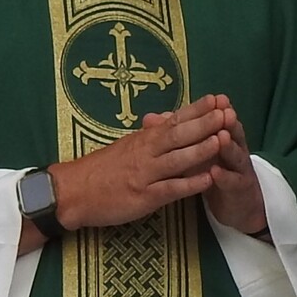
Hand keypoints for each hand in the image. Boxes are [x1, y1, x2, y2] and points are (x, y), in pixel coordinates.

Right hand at [49, 97, 232, 230]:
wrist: (70, 193)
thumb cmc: (100, 170)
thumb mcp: (126, 147)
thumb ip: (149, 135)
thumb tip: (169, 118)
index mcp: (142, 140)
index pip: (173, 120)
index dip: (196, 110)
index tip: (217, 99)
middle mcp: (145, 153)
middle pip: (178, 135)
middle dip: (204, 124)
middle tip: (227, 112)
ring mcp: (145, 175)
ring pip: (177, 159)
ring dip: (201, 149)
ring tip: (224, 139)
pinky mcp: (143, 197)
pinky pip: (170, 189)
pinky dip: (190, 183)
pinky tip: (208, 179)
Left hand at [191, 94, 267, 235]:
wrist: (239, 204)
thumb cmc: (213, 172)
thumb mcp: (195, 152)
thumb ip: (179, 135)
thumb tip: (155, 118)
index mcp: (223, 138)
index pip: (217, 121)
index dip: (214, 111)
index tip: (214, 97)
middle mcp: (234, 150)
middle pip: (230, 133)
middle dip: (226, 122)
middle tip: (223, 111)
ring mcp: (238, 170)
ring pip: (234, 156)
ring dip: (229, 147)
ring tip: (222, 137)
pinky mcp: (239, 190)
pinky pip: (231, 183)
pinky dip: (224, 177)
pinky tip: (215, 173)